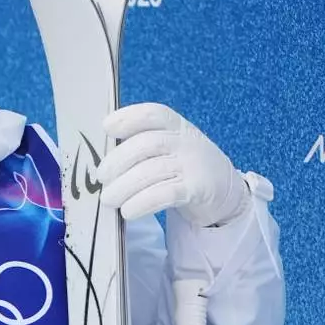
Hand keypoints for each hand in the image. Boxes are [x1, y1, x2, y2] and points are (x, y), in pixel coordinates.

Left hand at [97, 103, 248, 226]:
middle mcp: (186, 142)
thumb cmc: (184, 168)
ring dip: (124, 187)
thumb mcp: (169, 149)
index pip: (153, 114)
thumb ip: (142, 147)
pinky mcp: (198, 190)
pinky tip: (128, 211)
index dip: (129, 118)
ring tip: (109, 199)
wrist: (224, 193)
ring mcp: (194, 165)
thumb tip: (100, 161)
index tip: (107, 127)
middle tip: (101, 178)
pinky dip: (142, 203)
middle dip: (118, 161)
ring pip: (152, 171)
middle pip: (146, 144)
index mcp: (176, 127)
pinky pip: (165, 194)